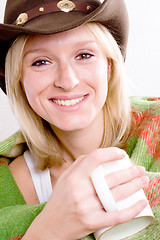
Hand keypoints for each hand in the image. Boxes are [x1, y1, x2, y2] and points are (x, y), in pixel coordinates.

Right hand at [23, 147, 147, 239]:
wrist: (49, 228)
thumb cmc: (58, 201)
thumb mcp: (63, 179)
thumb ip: (78, 165)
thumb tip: (97, 156)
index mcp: (73, 178)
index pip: (95, 158)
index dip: (110, 153)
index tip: (122, 154)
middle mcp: (80, 191)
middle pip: (111, 177)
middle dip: (130, 172)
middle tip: (140, 169)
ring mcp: (87, 208)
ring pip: (117, 194)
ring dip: (135, 186)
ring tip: (144, 180)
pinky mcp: (92, 222)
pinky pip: (117, 215)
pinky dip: (132, 209)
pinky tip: (141, 203)